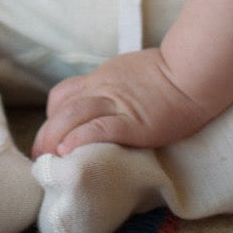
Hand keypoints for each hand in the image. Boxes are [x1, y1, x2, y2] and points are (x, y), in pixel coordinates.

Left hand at [31, 48, 210, 157]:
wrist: (193, 72)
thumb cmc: (170, 73)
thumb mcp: (132, 72)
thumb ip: (116, 85)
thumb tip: (110, 101)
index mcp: (103, 79)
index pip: (65, 94)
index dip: (53, 115)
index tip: (52, 134)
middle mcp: (103, 88)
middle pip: (63, 108)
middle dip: (46, 133)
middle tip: (39, 155)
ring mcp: (117, 104)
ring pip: (74, 116)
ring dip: (54, 138)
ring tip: (46, 159)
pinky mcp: (133, 122)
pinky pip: (100, 128)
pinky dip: (80, 138)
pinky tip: (68, 151)